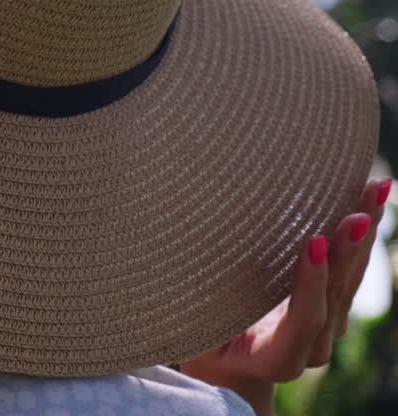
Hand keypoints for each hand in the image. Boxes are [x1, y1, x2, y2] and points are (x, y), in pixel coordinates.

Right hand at [180, 178, 390, 413]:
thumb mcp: (197, 334)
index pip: (301, 322)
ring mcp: (327, 331)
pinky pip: (352, 273)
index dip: (309, 283)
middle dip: (347, 252)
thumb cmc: (201, 345)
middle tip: (357, 213)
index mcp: (274, 359)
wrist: (230, 372)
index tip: (313, 242)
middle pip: (335, 297)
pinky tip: (370, 201)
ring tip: (374, 191)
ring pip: (350, 281)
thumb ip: (205, 309)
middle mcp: (310, 350)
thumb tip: (189, 255)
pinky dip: (361, 237)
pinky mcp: (333, 311)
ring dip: (363, 235)